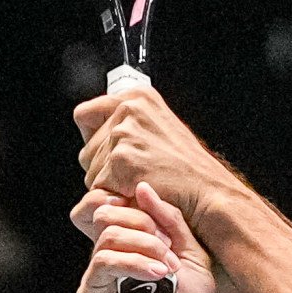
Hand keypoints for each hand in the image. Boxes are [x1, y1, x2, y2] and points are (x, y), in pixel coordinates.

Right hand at [70, 183, 216, 292]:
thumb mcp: (190, 254)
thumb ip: (169, 220)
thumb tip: (142, 187)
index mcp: (125, 245)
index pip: (113, 204)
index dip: (139, 205)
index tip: (170, 229)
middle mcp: (105, 257)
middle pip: (106, 212)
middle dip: (144, 222)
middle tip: (170, 248)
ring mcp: (96, 277)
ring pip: (108, 234)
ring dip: (145, 244)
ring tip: (168, 267)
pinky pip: (104, 261)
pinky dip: (135, 262)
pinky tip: (158, 274)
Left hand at [74, 76, 237, 220]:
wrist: (206, 191)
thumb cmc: (187, 168)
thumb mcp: (160, 127)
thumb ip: (128, 123)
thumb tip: (93, 131)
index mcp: (137, 97)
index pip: (85, 114)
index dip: (93, 138)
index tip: (108, 152)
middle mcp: (128, 109)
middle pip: (86, 148)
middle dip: (102, 167)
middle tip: (133, 174)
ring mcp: (124, 134)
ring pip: (91, 170)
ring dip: (109, 183)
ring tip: (139, 182)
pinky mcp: (122, 161)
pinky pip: (99, 187)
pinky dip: (115, 195)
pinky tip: (137, 191)